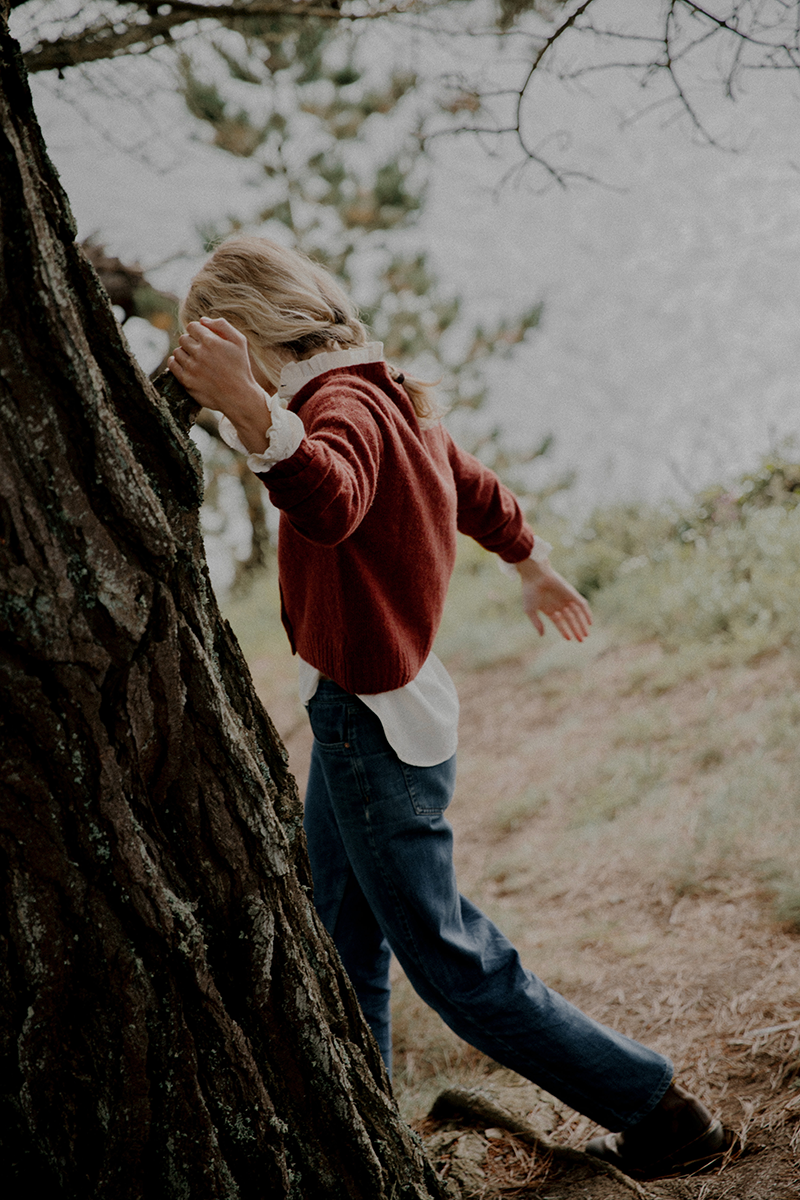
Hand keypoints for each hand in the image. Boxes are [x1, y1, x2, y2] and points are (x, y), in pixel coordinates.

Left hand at [168, 317, 270, 452]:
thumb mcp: (239, 341)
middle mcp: (199, 353)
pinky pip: (172, 364)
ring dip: (184, 353)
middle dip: (191, 342)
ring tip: (195, 360)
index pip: (192, 327)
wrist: (239, 396)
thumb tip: (202, 320)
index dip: (197, 331)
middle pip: (183, 338)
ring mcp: (191, 368)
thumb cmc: (241, 367)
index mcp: (211, 341)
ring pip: (177, 351)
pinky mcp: (186, 381)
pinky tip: (186, 366)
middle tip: (201, 351)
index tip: (203, 338)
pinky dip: (176, 363)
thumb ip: (222, 325)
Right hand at [516, 557, 591, 641]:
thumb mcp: (530, 610)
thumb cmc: (530, 592)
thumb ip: (536, 623)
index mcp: (549, 608)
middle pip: (570, 619)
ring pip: (577, 614)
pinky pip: (582, 605)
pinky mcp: (572, 594)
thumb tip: (542, 635)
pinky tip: (589, 622)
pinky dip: (587, 613)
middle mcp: (558, 604)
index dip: (564, 630)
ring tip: (585, 635)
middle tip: (581, 640)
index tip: (569, 639)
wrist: (535, 575)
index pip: (559, 622)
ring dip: (582, 624)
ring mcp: (566, 599)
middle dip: (575, 630)